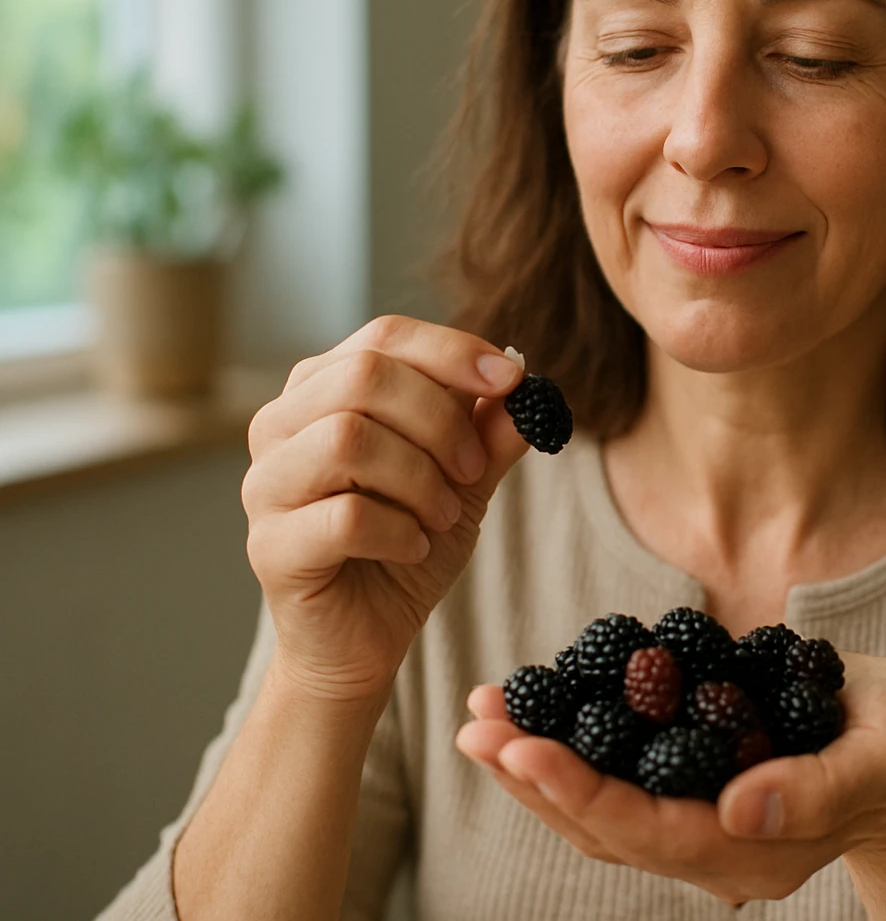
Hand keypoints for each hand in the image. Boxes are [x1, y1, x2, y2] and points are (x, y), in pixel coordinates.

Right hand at [242, 315, 531, 703]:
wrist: (367, 638)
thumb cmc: (406, 545)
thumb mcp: (465, 480)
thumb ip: (491, 430)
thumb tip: (528, 378)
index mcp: (323, 390)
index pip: (385, 337)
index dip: (453, 351)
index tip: (513, 381)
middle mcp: (280, 425)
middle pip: (364, 376)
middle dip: (441, 422)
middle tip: (473, 471)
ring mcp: (265, 485)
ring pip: (348, 440)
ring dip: (420, 479)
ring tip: (441, 516)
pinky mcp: (270, 547)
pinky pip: (345, 517)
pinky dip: (400, 532)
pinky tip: (414, 548)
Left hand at [455, 652, 885, 904]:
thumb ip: (822, 785)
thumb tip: (738, 806)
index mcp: (759, 848)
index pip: (652, 830)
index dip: (582, 791)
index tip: (523, 747)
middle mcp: (715, 851)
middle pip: (606, 829)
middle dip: (534, 778)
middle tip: (476, 725)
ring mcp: (698, 827)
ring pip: (598, 811)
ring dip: (534, 766)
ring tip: (480, 715)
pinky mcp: (689, 793)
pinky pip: (616, 781)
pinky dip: (567, 746)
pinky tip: (530, 708)